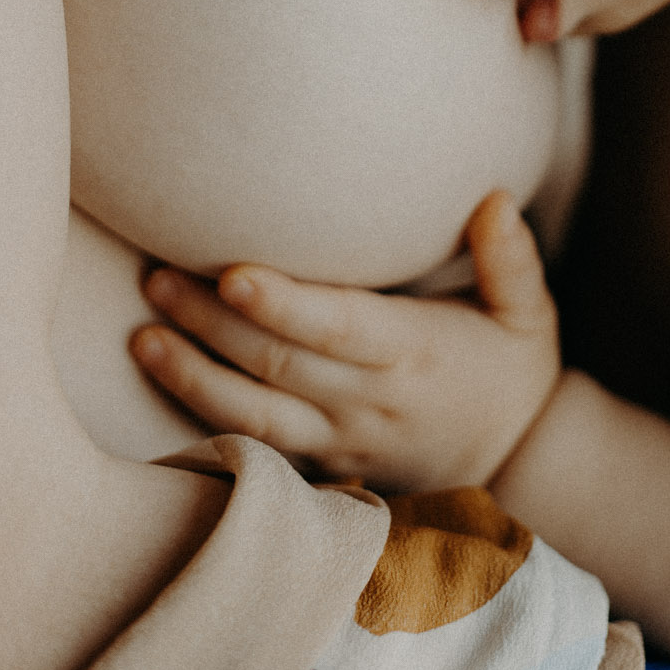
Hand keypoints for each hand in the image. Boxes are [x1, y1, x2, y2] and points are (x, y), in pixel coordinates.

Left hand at [131, 191, 561, 491]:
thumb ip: (511, 259)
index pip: (338, 327)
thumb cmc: (513, 368)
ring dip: (193, 377)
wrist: (519, 466)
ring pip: (256, 416)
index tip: (233, 272)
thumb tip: (494, 201)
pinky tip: (165, 391)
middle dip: (212, 324)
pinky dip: (208, 424)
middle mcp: (370, 401)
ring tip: (141, 336)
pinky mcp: (326, 467)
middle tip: (156, 278)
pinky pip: (259, 450)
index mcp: (415, 350)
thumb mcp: (529, 312)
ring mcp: (343, 441)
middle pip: (279, 365)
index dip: (284, 305)